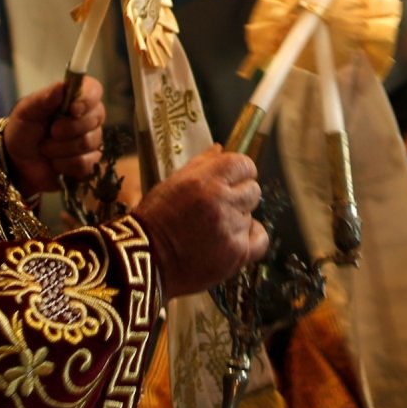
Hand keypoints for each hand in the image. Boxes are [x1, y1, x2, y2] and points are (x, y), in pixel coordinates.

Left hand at [3, 76, 105, 197]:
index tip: (73, 108)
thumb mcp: (26, 111)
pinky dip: (65, 164)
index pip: (94, 90)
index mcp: (74, 99)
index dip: (88, 99)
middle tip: (51, 132)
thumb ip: (44, 98)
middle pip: (95, 118)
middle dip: (70, 128)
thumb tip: (62, 86)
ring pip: (88, 142)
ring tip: (46, 148)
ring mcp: (90, 140)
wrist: (17, 161)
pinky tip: (54, 162)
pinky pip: (86, 163)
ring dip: (61, 148)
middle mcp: (87, 117)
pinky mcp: (89, 162)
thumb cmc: (23, 130)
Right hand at [131, 148, 267, 297]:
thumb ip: (200, 164)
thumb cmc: (155, 219)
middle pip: (253, 190)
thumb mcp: (172, 183)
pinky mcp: (237, 254)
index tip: (233, 179)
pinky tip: (233, 239)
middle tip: (221, 206)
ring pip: (251, 214)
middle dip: (239, 196)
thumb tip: (221, 148)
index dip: (240, 171)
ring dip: (238, 219)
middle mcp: (222, 202)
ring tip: (215, 228)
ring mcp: (231, 229)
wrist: (146, 259)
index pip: (243, 164)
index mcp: (205, 181)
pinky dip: (250, 238)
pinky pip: (260, 239)